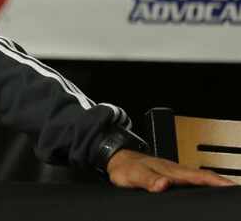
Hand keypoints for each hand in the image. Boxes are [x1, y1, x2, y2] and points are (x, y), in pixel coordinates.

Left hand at [106, 149, 234, 191]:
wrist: (117, 158)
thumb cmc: (125, 167)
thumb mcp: (134, 176)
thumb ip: (148, 180)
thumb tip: (164, 185)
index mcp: (169, 171)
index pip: (197, 176)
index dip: (215, 182)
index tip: (230, 187)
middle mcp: (174, 170)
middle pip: (202, 176)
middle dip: (221, 182)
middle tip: (235, 189)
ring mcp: (172, 171)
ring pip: (197, 176)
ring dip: (213, 182)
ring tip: (227, 189)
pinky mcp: (169, 174)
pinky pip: (190, 178)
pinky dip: (202, 182)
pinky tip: (205, 187)